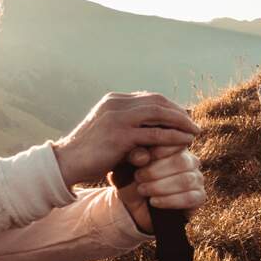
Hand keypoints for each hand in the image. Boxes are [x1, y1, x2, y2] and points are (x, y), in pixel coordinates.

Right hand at [53, 92, 199, 185]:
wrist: (65, 163)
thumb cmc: (87, 152)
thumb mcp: (107, 131)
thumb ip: (127, 126)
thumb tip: (151, 130)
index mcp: (112, 100)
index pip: (148, 97)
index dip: (169, 106)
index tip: (182, 117)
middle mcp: (115, 104)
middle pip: (157, 101)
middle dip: (178, 112)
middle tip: (192, 123)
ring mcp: (118, 118)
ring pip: (159, 114)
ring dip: (181, 122)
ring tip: (194, 132)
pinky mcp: (121, 136)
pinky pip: (155, 134)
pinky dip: (173, 137)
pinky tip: (185, 142)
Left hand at [114, 145, 206, 232]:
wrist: (133, 207)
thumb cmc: (130, 180)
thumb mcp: (125, 167)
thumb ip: (132, 157)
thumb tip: (143, 156)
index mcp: (174, 147)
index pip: (176, 142)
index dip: (159, 150)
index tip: (140, 160)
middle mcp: (190, 161)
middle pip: (182, 161)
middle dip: (156, 171)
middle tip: (138, 177)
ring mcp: (196, 179)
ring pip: (186, 180)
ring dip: (160, 186)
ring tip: (142, 190)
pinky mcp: (199, 197)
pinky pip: (191, 198)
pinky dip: (169, 200)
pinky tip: (153, 202)